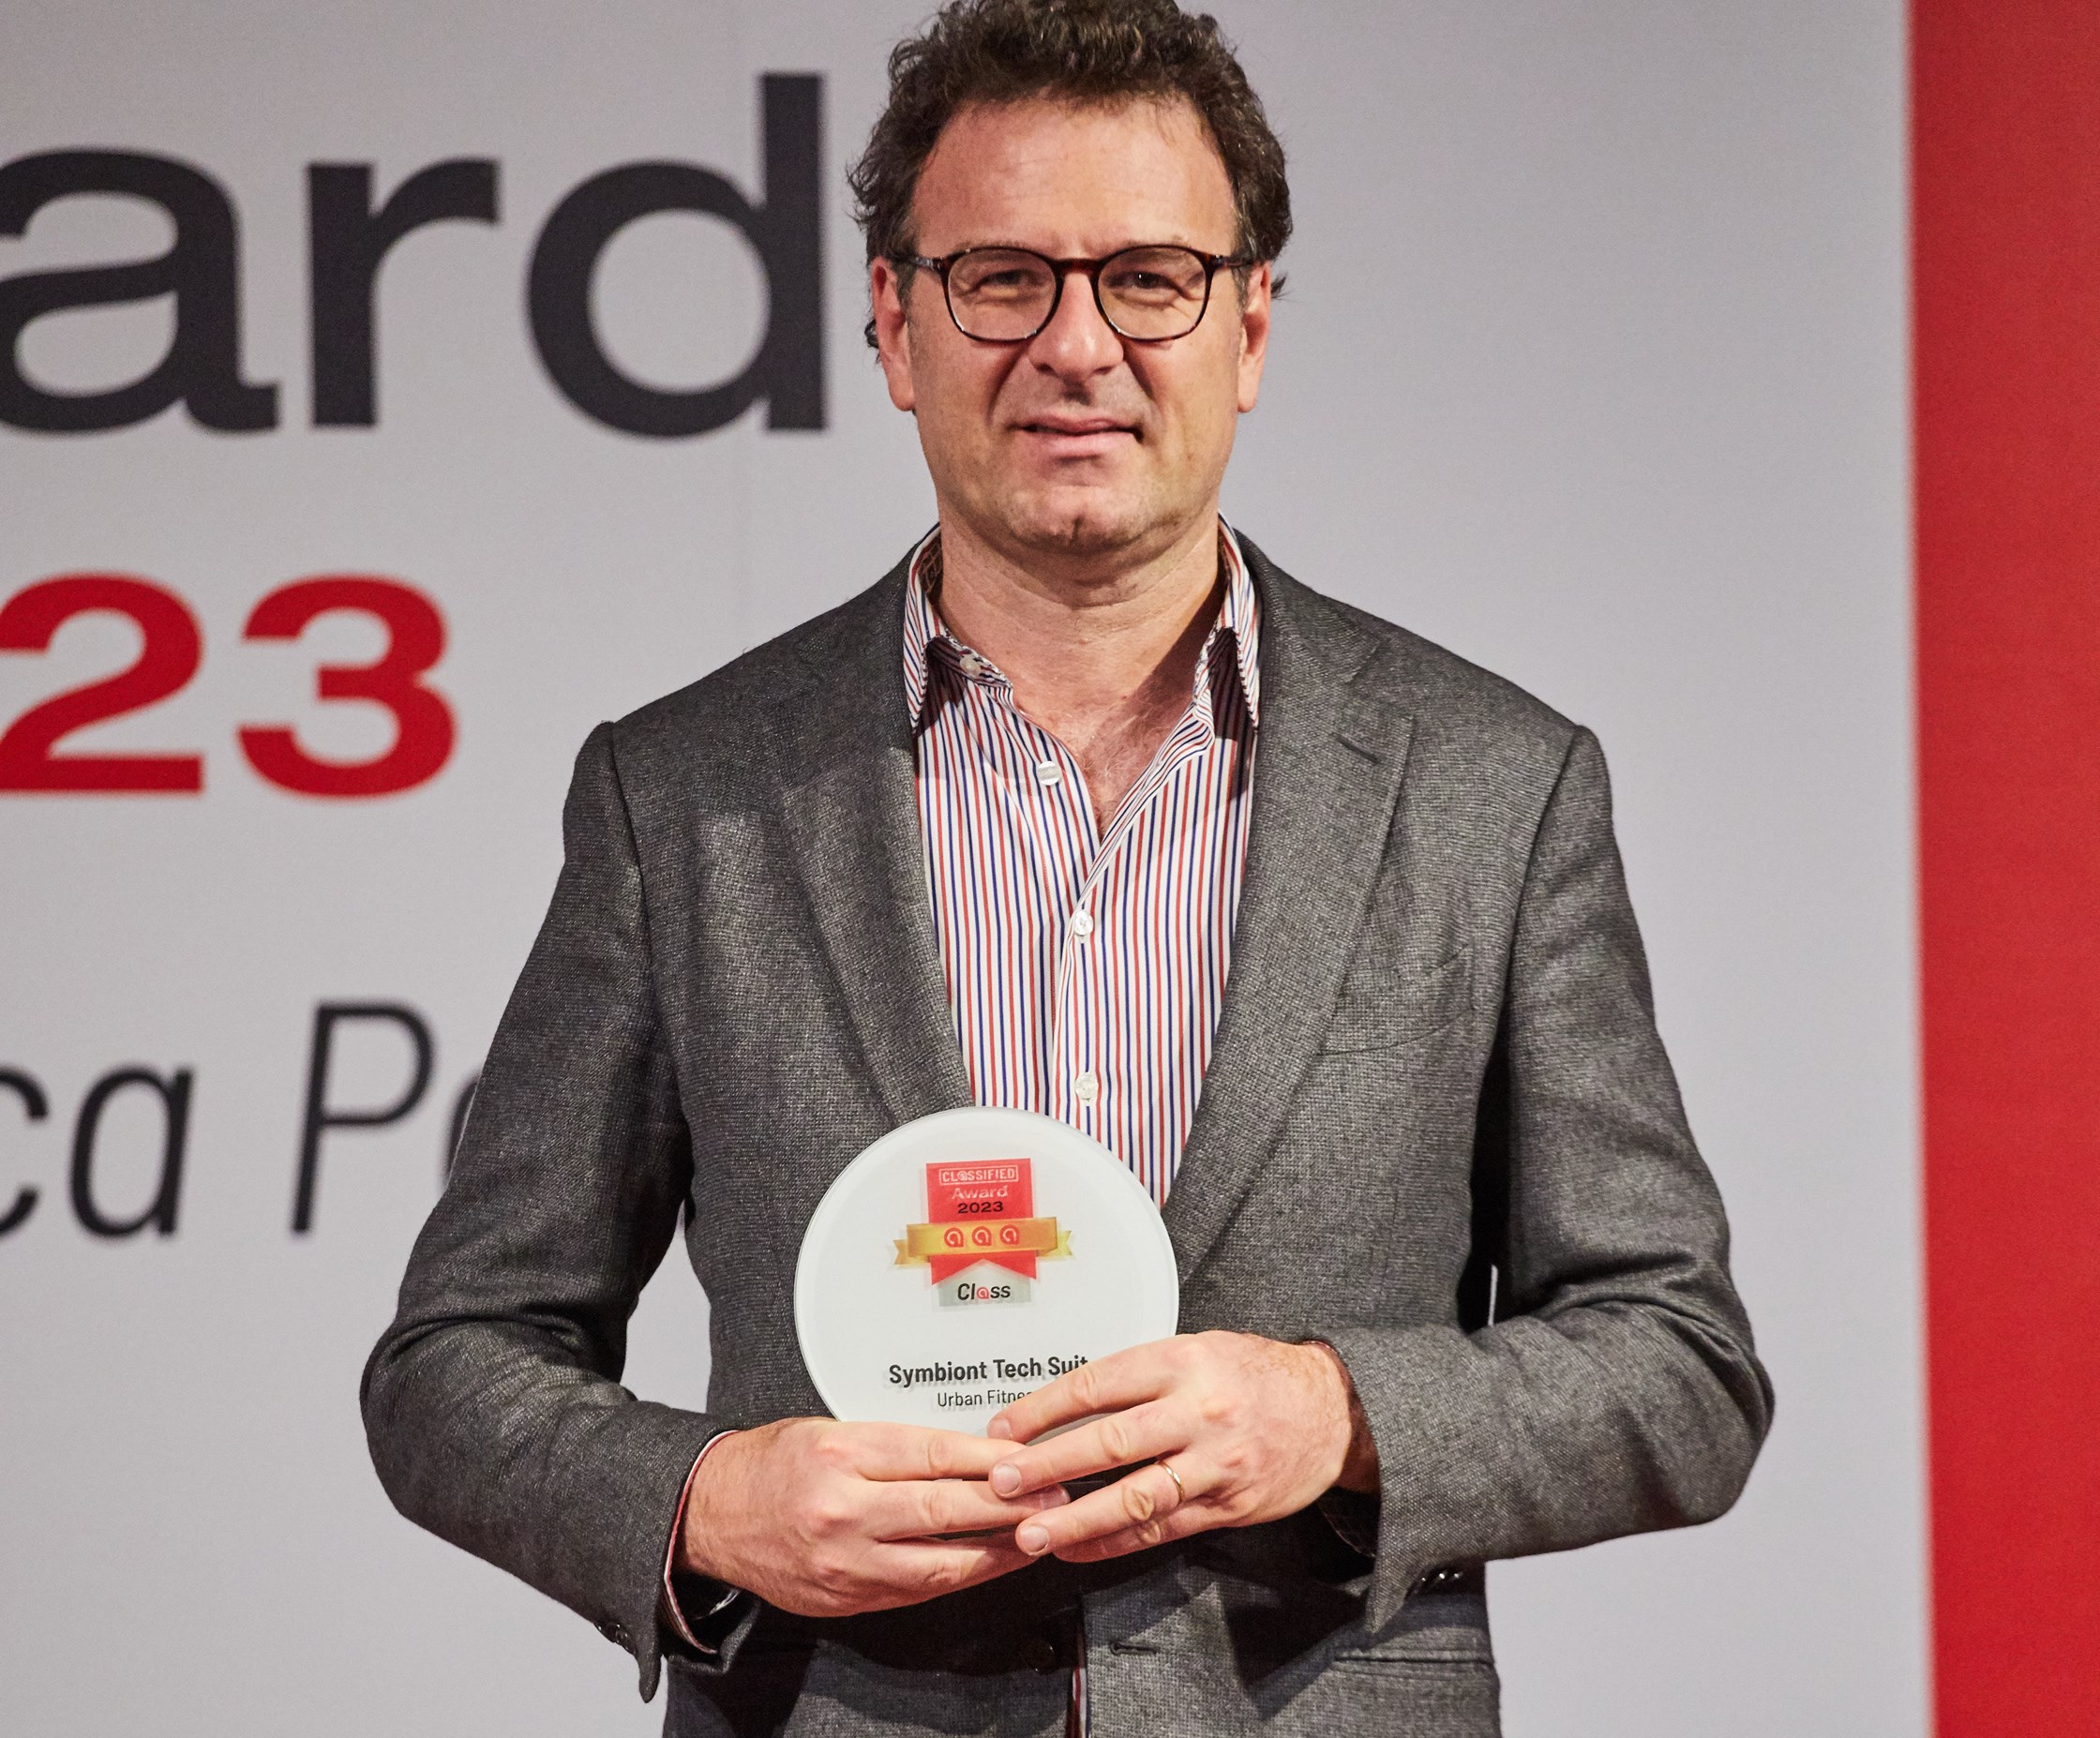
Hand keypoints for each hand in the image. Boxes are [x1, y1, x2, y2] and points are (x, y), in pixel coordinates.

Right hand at [675, 1418, 1067, 1615]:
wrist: (711, 1514)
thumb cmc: (772, 1464)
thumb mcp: (830, 1430)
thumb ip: (896, 1443)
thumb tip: (967, 1450)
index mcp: (839, 1454)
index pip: (933, 1454)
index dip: (989, 1460)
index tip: (1028, 1459)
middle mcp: (842, 1510)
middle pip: (944, 1507)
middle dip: (1008, 1504)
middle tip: (1053, 1496)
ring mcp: (845, 1561)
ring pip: (940, 1560)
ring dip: (997, 1549)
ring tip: (1036, 1536)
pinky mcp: (846, 1597)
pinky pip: (918, 1588)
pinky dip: (961, 1575)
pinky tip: (989, 1562)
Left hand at [983, 1331, 1377, 1563]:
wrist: (1334, 1410)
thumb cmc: (1254, 1374)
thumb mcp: (1199, 1349)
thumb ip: (1142, 1375)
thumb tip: (1067, 1404)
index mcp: (1183, 1361)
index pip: (1097, 1385)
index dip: (1043, 1410)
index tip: (1004, 1429)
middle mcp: (1197, 1411)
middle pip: (1108, 1442)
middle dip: (1047, 1466)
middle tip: (1000, 1482)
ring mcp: (1215, 1463)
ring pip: (1134, 1496)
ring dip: (1075, 1520)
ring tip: (1030, 1533)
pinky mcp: (1228, 1505)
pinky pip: (1162, 1529)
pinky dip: (1115, 1542)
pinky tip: (1078, 1549)